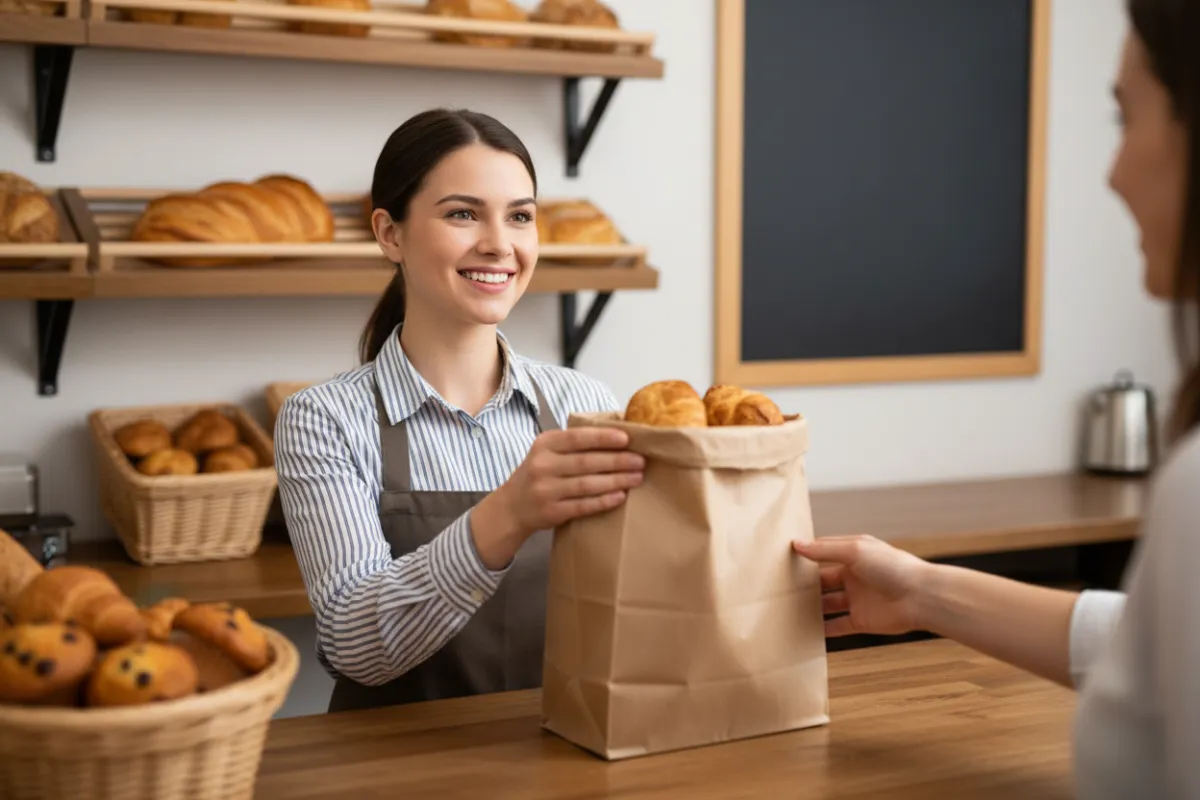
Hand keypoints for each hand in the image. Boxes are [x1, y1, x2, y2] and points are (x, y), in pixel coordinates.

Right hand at [470, 427, 643, 568]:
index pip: (576, 438)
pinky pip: (583, 505)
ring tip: (637, 477)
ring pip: (587, 484)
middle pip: (586, 462)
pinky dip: (604, 501)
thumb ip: (574, 443)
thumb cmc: (539, 473)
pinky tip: (621, 496)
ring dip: (616, 481)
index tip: (626, 438)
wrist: (512, 507)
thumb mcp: (547, 451)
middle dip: (617, 461)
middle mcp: (543, 466)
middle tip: (641, 460)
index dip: (602, 438)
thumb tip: (617, 432)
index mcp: (545, 444)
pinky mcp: (552, 512)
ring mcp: (546, 490)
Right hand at [791, 535, 933, 636]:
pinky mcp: (861, 621)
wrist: (921, 597)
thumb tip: (797, 545)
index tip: (783, 557)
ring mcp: (857, 600)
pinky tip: (805, 631)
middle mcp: (854, 577)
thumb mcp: (855, 550)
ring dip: (811, 607)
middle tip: (779, 586)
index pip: (824, 552)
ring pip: (827, 604)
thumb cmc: (892, 567)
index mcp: (854, 555)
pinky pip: (837, 626)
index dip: (806, 554)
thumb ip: (825, 550)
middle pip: (822, 580)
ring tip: (786, 609)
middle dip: (805, 583)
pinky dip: (823, 630)